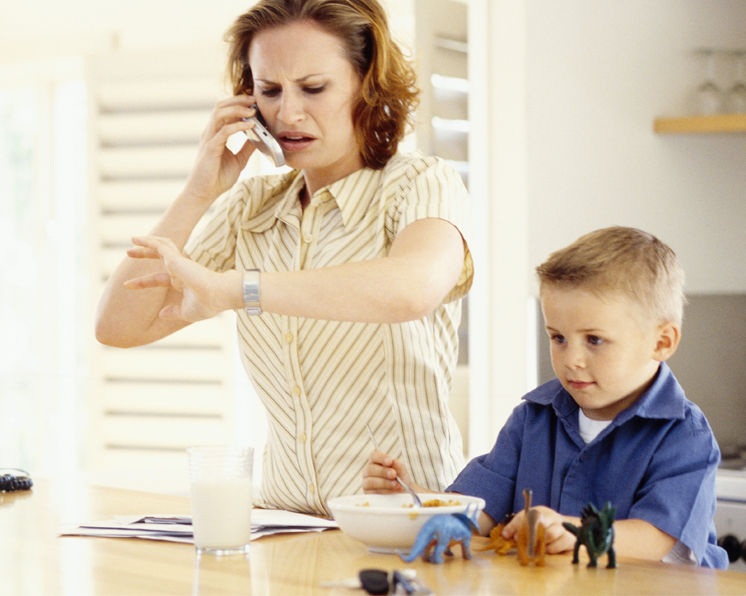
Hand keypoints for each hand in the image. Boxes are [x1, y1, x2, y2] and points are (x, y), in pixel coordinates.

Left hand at [124, 236, 239, 321]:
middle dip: (145, 255)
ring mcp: (179, 263)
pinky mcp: (176, 258)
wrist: (219, 295)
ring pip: (161, 247)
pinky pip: (160, 245)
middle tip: (129, 253)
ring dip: (146, 244)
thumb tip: (162, 314)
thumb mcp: (187, 312)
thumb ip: (174, 312)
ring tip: (132, 240)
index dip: (143, 282)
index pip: (160, 279)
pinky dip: (149, 241)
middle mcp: (180, 270)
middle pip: (160, 257)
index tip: (127, 284)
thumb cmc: (209, 304)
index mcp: (183, 282)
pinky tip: (137, 239)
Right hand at [184, 96, 258, 204]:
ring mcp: (209, 139)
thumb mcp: (239, 160)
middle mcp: (210, 133)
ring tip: (253, 109)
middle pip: (221, 107)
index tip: (254, 101)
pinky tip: (250, 125)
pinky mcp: (210, 148)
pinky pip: (224, 131)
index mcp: (216, 134)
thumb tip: (261, 137)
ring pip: (220, 114)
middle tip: (254, 99)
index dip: (238, 103)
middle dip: (238, 100)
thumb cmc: (218, 178)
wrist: (204, 193)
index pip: (225, 111)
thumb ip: (247, 148)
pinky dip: (237, 126)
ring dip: (237, 109)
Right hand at [361, 451, 414, 493]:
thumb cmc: (400, 479)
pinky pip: (373, 493)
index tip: (390, 461)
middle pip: (370, 469)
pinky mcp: (368, 494)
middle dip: (383, 472)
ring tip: (396, 485)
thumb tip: (394, 461)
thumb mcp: (402, 472)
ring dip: (384, 483)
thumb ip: (398, 466)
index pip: (374, 456)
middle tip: (394, 474)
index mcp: (375, 462)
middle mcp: (368, 471)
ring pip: (370, 481)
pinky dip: (385, 492)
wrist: (402, 494)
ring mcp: (366, 483)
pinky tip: (393, 491)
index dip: (381, 458)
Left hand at [502, 506, 579, 554]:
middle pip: (539, 524)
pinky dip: (549, 550)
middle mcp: (551, 517)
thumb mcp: (529, 523)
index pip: (525, 515)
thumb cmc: (544, 527)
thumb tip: (504, 535)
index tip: (512, 537)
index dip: (516, 526)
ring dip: (541, 544)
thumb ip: (516, 528)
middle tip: (524, 544)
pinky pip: (556, 546)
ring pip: (549, 535)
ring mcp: (561, 527)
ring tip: (536, 548)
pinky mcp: (568, 539)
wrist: (569, 529)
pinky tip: (547, 550)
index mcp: (539, 511)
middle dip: (530, 536)